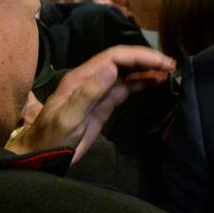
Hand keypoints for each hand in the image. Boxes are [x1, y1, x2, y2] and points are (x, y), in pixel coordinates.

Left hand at [7, 45, 172, 160]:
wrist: (42, 155)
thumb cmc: (52, 137)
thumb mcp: (69, 117)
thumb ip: (89, 92)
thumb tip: (112, 68)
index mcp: (82, 77)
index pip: (114, 57)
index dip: (138, 56)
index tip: (160, 62)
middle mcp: (92, 79)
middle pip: (122, 61)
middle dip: (146, 59)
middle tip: (171, 65)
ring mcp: (99, 91)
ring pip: (126, 72)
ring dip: (146, 69)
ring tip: (168, 71)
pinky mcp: (104, 104)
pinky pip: (126, 87)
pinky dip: (141, 82)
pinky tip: (155, 81)